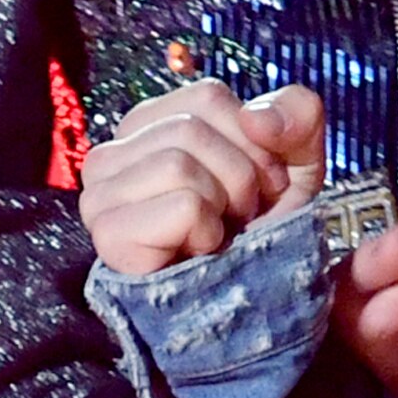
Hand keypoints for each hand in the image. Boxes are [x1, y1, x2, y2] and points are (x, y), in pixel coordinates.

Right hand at [78, 82, 322, 277]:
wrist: (255, 301)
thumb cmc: (264, 227)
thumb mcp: (297, 160)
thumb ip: (295, 114)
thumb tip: (256, 117)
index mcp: (149, 125)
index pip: (206, 97)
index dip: (251, 141)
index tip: (257, 184)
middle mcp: (112, 154)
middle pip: (191, 129)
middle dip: (240, 177)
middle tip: (239, 216)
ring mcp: (101, 195)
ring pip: (179, 164)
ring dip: (222, 205)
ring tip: (220, 233)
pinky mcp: (109, 235)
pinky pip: (182, 205)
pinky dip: (208, 232)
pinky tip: (199, 252)